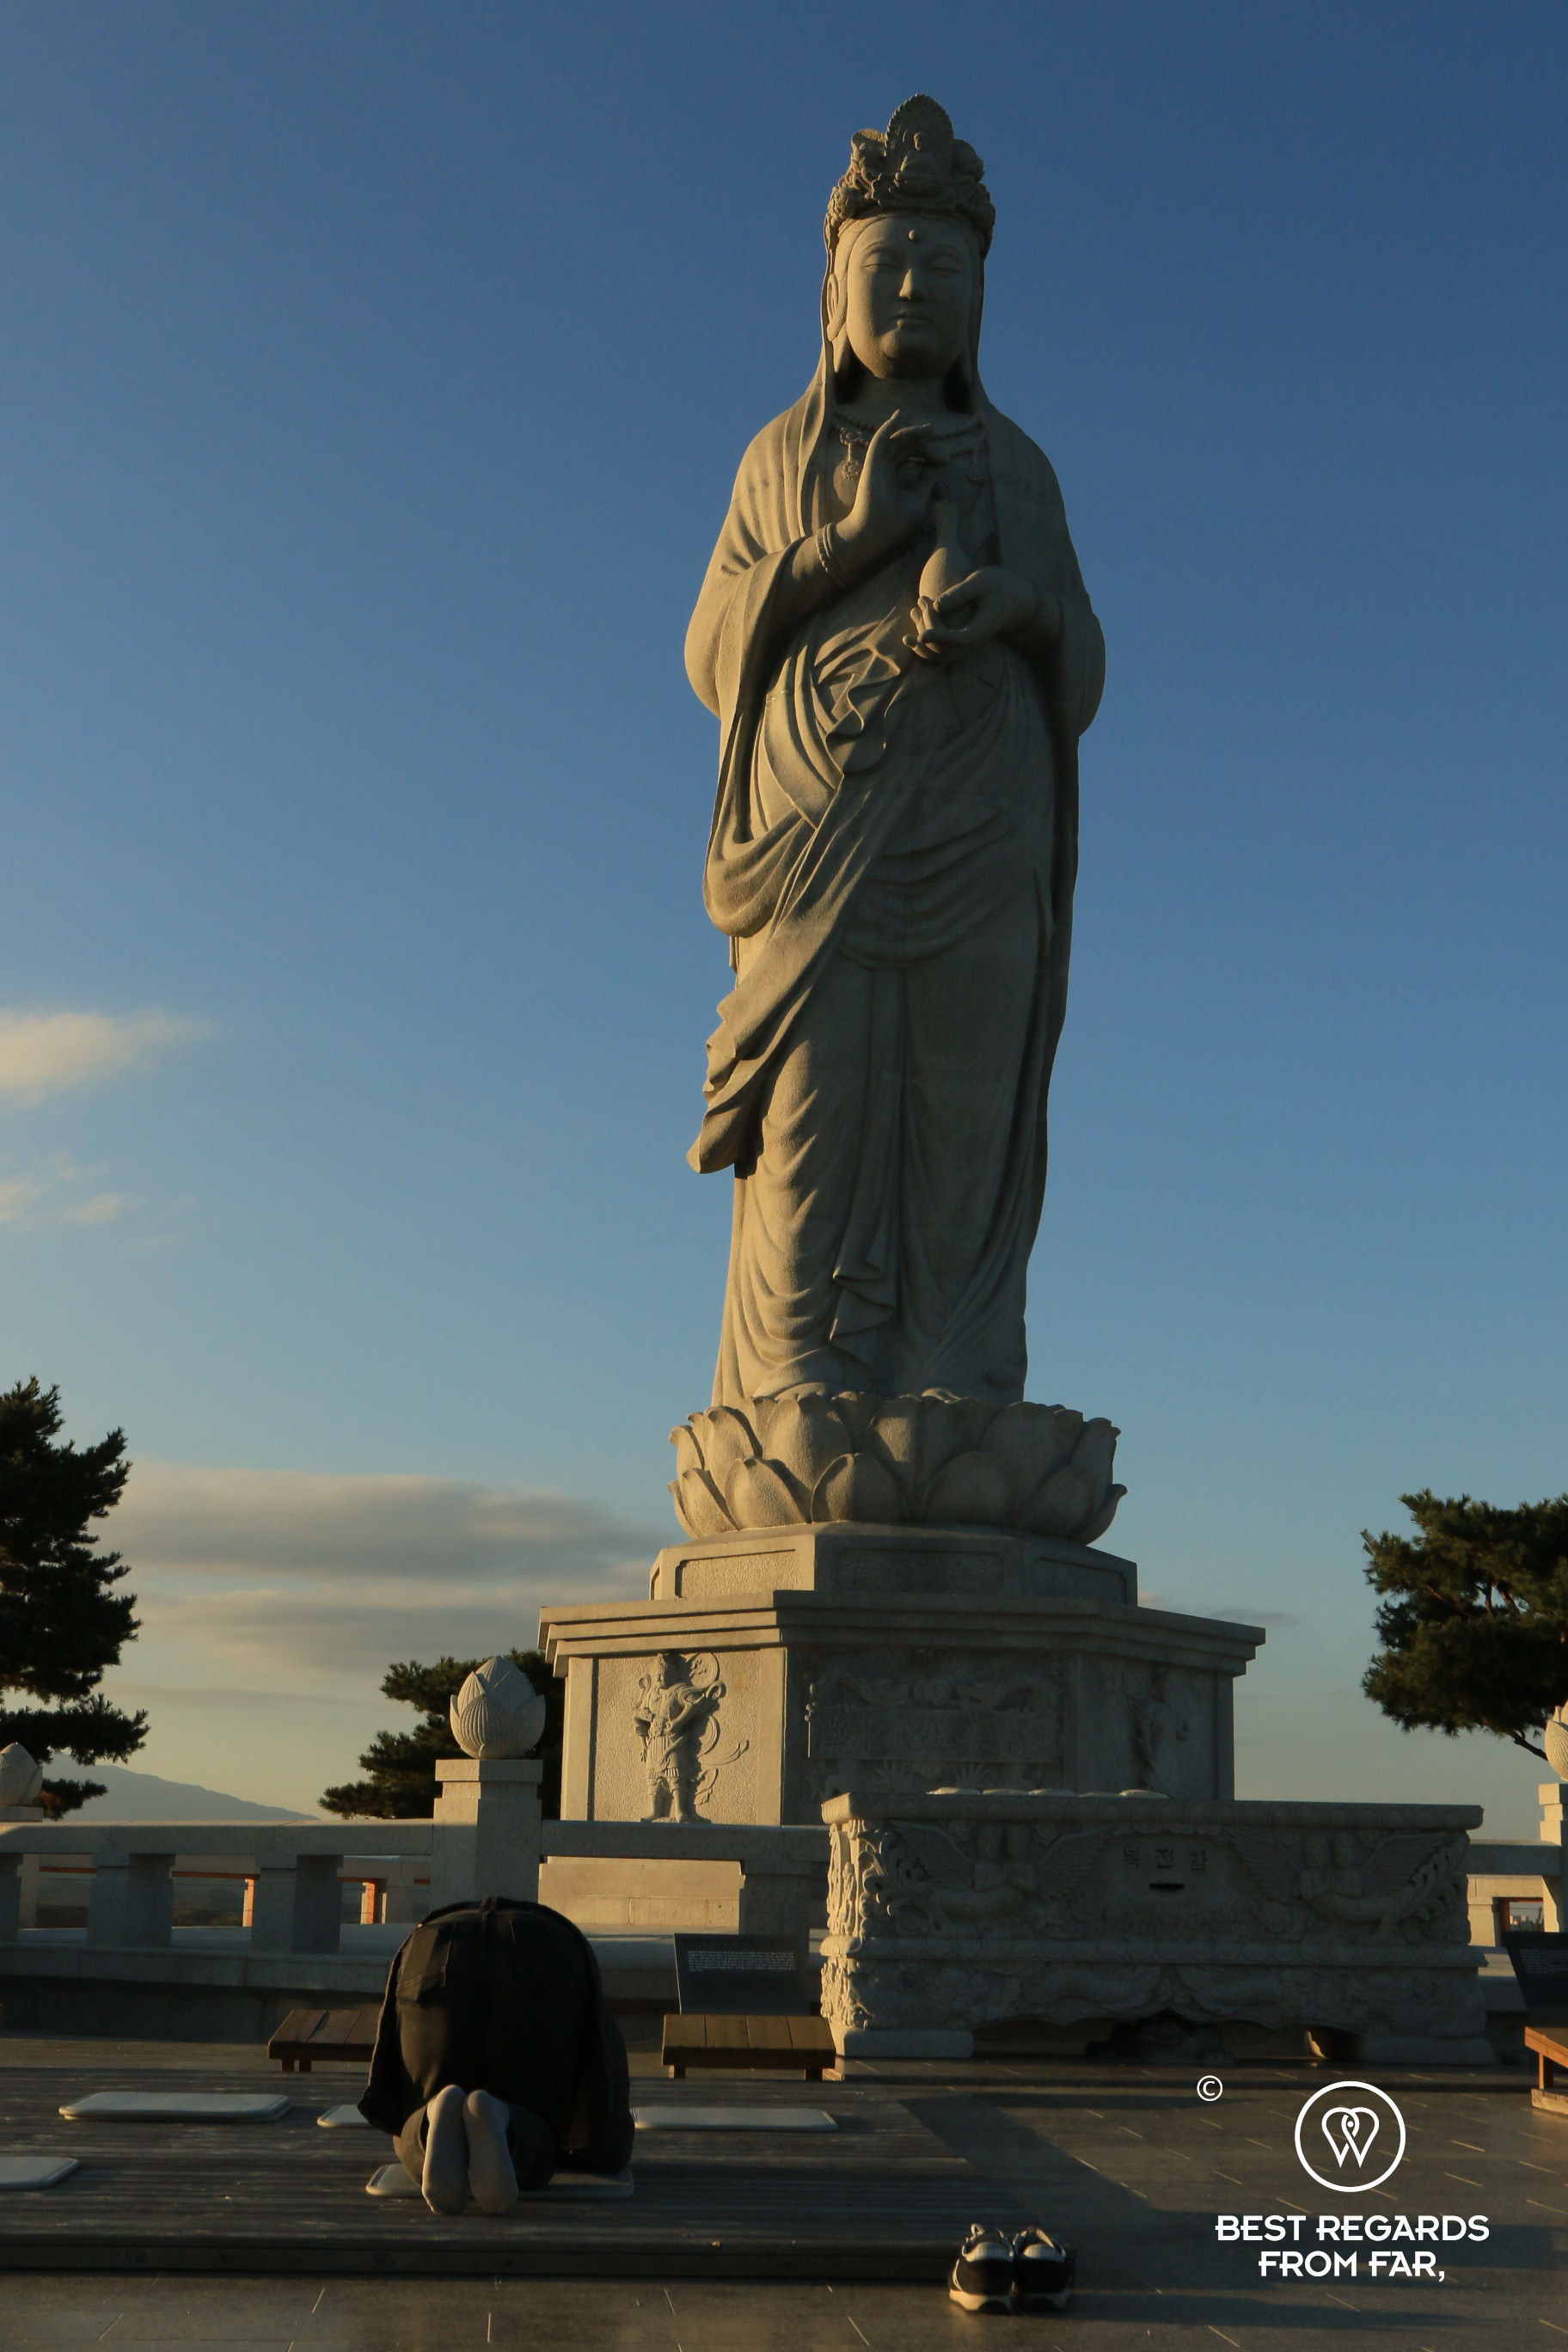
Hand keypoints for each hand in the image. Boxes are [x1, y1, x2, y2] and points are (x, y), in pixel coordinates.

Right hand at [834, 412, 937, 573]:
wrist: (877, 536)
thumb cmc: (896, 524)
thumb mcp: (918, 497)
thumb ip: (927, 478)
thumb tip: (940, 461)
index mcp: (895, 478)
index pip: (911, 456)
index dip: (928, 453)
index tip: (945, 458)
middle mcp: (885, 470)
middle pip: (904, 446)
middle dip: (919, 438)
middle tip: (934, 432)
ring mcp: (877, 467)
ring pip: (894, 441)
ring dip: (908, 429)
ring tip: (926, 425)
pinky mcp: (872, 465)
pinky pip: (880, 441)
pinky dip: (888, 428)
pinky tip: (899, 417)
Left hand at [908, 566, 1060, 662]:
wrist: (1013, 598)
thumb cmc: (998, 585)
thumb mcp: (981, 582)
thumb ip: (960, 593)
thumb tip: (936, 605)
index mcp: (980, 629)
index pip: (957, 640)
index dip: (938, 637)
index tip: (921, 634)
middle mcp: (972, 641)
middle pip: (944, 648)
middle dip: (927, 628)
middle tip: (920, 601)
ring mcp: (965, 643)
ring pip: (939, 653)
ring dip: (922, 637)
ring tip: (913, 610)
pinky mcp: (959, 640)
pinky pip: (939, 649)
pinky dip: (925, 641)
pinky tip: (914, 622)